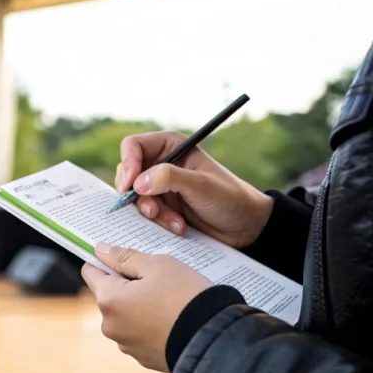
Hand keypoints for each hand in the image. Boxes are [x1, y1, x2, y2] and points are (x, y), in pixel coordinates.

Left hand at [82, 242, 211, 372]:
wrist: (213, 340)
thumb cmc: (185, 296)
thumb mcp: (157, 265)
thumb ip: (124, 256)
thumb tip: (100, 250)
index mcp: (109, 300)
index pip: (90, 272)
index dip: (106, 261)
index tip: (123, 257)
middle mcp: (110, 326)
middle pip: (109, 295)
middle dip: (127, 284)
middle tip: (156, 278)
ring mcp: (126, 345)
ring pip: (126, 315)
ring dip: (139, 305)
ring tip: (168, 300)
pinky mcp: (143, 358)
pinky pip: (140, 333)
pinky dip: (150, 324)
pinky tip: (172, 318)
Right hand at [116, 131, 273, 247]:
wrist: (244, 226)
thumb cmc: (229, 197)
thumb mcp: (200, 185)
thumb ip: (169, 178)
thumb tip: (138, 183)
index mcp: (171, 146)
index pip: (133, 146)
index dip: (127, 164)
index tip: (130, 186)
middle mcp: (162, 163)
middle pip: (128, 173)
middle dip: (137, 195)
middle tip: (152, 209)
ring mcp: (160, 186)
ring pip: (135, 197)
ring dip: (152, 212)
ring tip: (174, 221)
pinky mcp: (163, 206)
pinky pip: (146, 213)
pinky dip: (159, 221)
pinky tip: (178, 226)